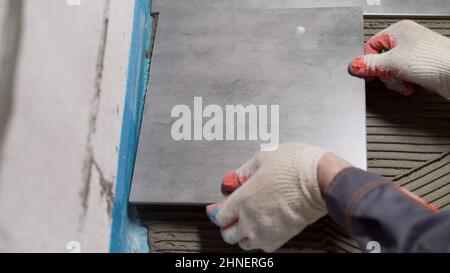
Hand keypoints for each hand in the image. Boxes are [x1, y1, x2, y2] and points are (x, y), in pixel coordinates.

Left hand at [206, 143, 351, 251]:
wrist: (322, 180)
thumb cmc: (297, 167)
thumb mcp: (264, 158)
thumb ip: (245, 170)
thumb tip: (236, 176)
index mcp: (243, 200)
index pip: (219, 216)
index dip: (217, 212)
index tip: (218, 208)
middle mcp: (251, 220)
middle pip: (228, 234)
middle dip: (227, 225)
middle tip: (231, 216)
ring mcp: (266, 232)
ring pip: (244, 244)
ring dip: (242, 235)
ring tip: (246, 223)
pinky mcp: (283, 237)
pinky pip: (264, 247)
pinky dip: (259, 241)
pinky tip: (263, 229)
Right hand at [349, 20, 449, 97]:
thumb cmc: (433, 60)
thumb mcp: (392, 62)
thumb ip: (370, 65)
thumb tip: (354, 65)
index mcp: (399, 30)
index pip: (372, 45)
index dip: (368, 61)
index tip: (369, 74)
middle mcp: (407, 39)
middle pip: (381, 59)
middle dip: (385, 74)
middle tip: (391, 77)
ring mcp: (415, 53)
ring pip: (392, 70)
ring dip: (395, 81)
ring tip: (403, 83)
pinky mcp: (422, 67)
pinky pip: (403, 76)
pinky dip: (404, 83)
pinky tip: (410, 86)